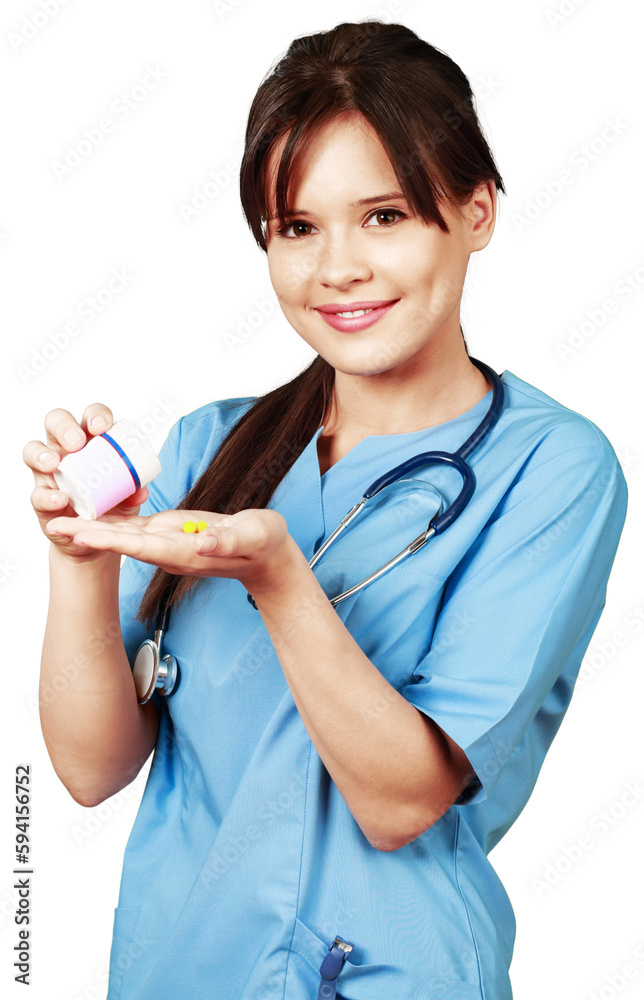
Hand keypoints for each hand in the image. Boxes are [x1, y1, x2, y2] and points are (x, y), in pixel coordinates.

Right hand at [23, 404, 148, 560]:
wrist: (94, 538)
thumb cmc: (109, 504)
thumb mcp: (127, 499)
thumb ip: (133, 492)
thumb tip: (141, 490)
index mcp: (91, 442)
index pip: (90, 418)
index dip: (95, 415)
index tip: (103, 426)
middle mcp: (65, 450)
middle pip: (56, 422)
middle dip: (64, 426)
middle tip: (76, 443)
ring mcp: (49, 472)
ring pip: (33, 450)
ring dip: (41, 454)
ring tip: (53, 464)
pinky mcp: (41, 497)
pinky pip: (37, 493)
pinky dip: (47, 495)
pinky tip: (59, 499)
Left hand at [44, 506, 292, 592]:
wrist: (267, 555)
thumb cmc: (264, 545)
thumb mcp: (254, 537)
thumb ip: (229, 541)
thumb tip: (202, 542)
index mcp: (187, 551)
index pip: (141, 545)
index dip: (109, 539)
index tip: (81, 534)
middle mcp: (170, 550)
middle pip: (122, 541)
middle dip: (88, 533)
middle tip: (54, 523)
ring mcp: (168, 541)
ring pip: (124, 533)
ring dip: (93, 527)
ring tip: (61, 517)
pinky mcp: (171, 530)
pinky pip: (136, 525)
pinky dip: (112, 519)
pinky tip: (93, 511)